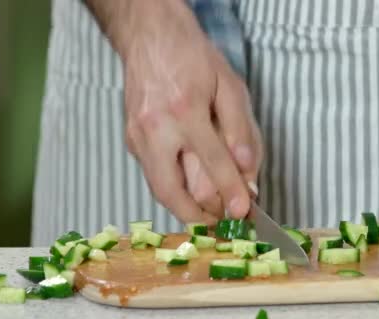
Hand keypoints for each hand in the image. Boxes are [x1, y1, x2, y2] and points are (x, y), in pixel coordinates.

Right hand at [88, 0, 261, 223]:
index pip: (214, 164)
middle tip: (224, 220)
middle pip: (175, 192)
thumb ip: (241, 129)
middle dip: (202, 215)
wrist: (150, 38)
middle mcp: (156, 129)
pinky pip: (153, 175)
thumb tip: (247, 170)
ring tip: (210, 213)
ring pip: (160, 190)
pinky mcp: (130, 140)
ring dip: (186, 209)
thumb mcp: (229, 86)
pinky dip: (174, 189)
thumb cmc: (194, 59)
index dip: (233, 192)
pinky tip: (192, 188)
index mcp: (185, 111)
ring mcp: (138, 137)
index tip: (246, 212)